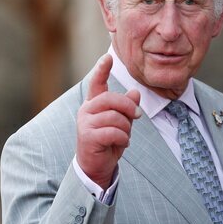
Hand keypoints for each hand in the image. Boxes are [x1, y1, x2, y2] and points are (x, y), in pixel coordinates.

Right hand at [76, 54, 141, 189]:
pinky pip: (113, 132)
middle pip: (111, 99)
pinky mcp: (87, 136)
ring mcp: (85, 123)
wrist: (97, 166)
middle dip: (128, 107)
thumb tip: (135, 92)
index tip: (107, 57)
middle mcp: (87, 110)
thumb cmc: (109, 142)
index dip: (102, 70)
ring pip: (115, 117)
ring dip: (126, 128)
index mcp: (94, 104)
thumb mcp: (122, 123)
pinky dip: (123, 138)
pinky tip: (122, 144)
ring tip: (125, 137)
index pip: (96, 83)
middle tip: (137, 117)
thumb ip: (127, 108)